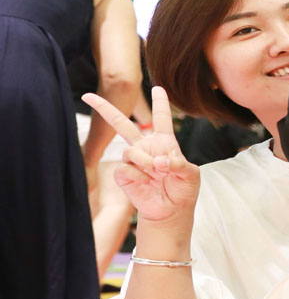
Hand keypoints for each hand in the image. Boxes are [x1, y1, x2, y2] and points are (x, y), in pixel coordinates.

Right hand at [81, 86, 198, 221]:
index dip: (160, 103)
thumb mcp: (191, 174)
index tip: (157, 88)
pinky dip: (138, 176)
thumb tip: (159, 163)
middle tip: (88, 96)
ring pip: (130, 151)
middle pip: (123, 124)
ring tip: (157, 173)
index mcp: (165, 142)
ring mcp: (133, 160)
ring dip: (145, 162)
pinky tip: (146, 183)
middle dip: (105, 109)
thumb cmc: (183, 189)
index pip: (161, 118)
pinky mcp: (123, 175)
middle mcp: (145, 147)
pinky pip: (125, 168)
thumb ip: (178, 164)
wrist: (171, 210)